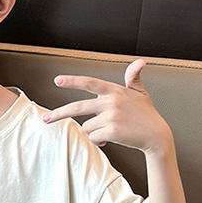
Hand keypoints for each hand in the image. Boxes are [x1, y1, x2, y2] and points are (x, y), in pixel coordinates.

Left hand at [43, 59, 172, 155]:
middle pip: (77, 107)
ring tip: (108, 130)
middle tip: (45, 119)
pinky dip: (99, 140)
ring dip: (93, 131)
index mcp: (115, 91)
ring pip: (86, 127)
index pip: (90, 82)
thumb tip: (139, 62)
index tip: (57, 80)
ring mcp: (111, 116)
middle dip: (59, 114)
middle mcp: (111, 102)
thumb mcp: (140, 93)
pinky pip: (93, 137)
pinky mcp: (111, 131)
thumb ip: (133, 78)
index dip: (73, 81)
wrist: (156, 135)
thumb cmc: (146, 114)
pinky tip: (110, 138)